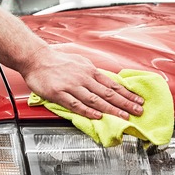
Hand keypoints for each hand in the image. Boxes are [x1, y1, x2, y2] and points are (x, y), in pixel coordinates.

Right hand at [22, 47, 144, 119]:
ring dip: (111, 109)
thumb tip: (106, 81)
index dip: (127, 94)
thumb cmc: (56, 60)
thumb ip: (92, 73)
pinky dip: (88, 111)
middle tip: (138, 111)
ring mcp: (71, 86)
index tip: (138, 100)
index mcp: (89, 71)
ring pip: (95, 99)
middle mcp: (83, 78)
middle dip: (125, 103)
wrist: (36, 58)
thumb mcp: (80, 62)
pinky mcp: (59, 93)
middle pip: (108, 93)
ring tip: (123, 117)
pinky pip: (75, 104)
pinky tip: (98, 116)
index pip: (112, 84)